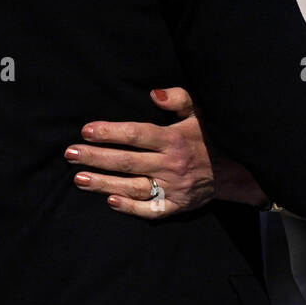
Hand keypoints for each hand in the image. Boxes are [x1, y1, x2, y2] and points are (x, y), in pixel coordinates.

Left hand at [65, 87, 215, 218]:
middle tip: (70, 154)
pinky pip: (151, 210)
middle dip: (96, 158)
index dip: (110, 133)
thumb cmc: (208, 136)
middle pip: (127, 161)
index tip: (86, 131)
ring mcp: (174, 187)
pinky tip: (110, 202)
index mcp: (174, 139)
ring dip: (104, 183)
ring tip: (79, 178)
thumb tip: (154, 93)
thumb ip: (178, 98)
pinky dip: (131, 208)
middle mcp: (172, 164)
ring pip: (133, 187)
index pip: (137, 134)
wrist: (235, 170)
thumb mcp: (199, 111)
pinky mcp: (177, 206)